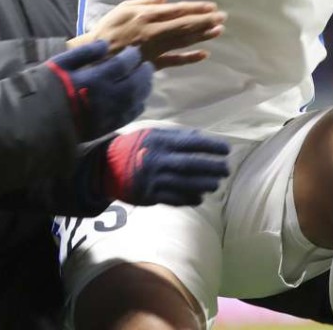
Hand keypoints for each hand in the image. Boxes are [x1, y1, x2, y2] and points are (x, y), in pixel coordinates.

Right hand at [46, 41, 153, 140]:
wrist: (37, 120)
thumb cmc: (46, 87)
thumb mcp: (60, 63)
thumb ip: (84, 52)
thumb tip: (105, 43)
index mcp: (96, 79)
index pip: (123, 65)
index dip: (132, 57)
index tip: (135, 51)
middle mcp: (107, 97)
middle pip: (135, 84)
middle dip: (144, 73)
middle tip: (146, 65)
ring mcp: (108, 114)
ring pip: (135, 101)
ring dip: (144, 89)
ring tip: (146, 81)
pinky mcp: (105, 127)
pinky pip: (128, 117)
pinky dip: (137, 107)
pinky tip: (138, 101)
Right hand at [69, 0, 224, 68]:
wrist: (96, 55)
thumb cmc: (108, 29)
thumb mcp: (125, 8)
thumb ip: (148, 1)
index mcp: (148, 16)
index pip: (177, 10)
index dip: (196, 9)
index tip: (213, 7)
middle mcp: (155, 31)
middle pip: (185, 25)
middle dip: (205, 21)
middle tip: (223, 18)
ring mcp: (156, 49)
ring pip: (184, 40)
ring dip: (202, 35)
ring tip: (219, 31)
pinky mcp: (153, 63)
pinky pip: (175, 61)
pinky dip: (189, 58)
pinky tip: (204, 54)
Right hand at [100, 128, 229, 205]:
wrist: (106, 166)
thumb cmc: (135, 147)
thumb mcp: (152, 134)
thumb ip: (176, 136)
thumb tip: (202, 137)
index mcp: (160, 141)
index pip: (191, 143)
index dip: (210, 146)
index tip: (226, 149)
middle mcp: (157, 160)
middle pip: (190, 165)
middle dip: (211, 167)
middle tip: (226, 169)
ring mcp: (153, 179)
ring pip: (184, 184)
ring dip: (203, 185)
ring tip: (216, 184)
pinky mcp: (149, 195)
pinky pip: (174, 199)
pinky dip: (189, 198)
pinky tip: (199, 197)